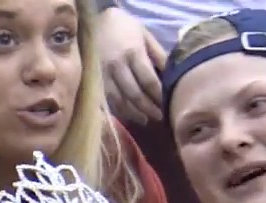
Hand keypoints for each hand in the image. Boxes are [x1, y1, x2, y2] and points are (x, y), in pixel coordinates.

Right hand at [95, 7, 166, 123]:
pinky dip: (119, 110)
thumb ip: (158, 55)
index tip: (167, 104)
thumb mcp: (145, 35)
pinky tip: (128, 115)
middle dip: (149, 108)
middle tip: (159, 117)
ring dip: (134, 113)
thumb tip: (171, 75)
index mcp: (133, 53)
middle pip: (135, 94)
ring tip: (145, 119)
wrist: (94, 20)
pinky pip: (107, 100)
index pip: (149, 81)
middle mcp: (117, 66)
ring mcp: (103, 75)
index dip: (159, 96)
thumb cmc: (124, 27)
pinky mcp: (94, 81)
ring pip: (119, 101)